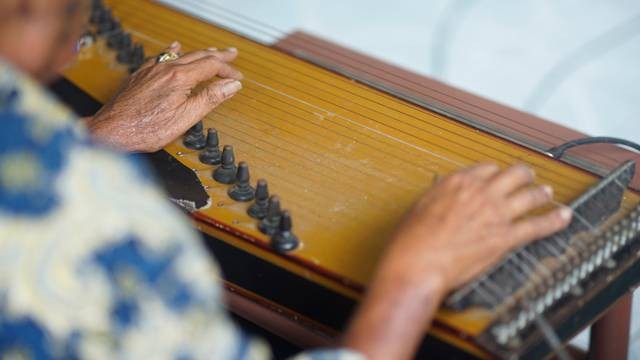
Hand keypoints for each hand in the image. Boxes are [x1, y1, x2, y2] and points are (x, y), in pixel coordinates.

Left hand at [87, 42, 242, 151]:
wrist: (112, 130)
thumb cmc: (146, 129)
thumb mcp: (186, 117)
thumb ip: (210, 98)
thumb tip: (231, 85)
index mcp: (179, 78)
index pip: (211, 67)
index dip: (227, 71)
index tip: (237, 77)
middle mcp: (165, 69)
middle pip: (198, 56)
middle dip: (218, 56)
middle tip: (231, 55)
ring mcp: (151, 70)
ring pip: (181, 55)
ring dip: (199, 53)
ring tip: (211, 52)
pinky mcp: (140, 74)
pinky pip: (161, 56)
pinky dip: (173, 52)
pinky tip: (174, 49)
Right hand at [343, 163, 571, 359]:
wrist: (418, 263)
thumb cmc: (412, 240)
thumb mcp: (420, 207)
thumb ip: (438, 197)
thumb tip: (442, 195)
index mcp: (458, 182)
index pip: (486, 168)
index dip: (496, 172)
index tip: (498, 177)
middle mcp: (480, 192)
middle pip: (514, 174)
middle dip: (525, 175)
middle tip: (529, 177)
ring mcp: (496, 213)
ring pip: (530, 195)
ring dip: (542, 193)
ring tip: (547, 193)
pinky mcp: (505, 237)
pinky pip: (538, 225)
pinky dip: (555, 220)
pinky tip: (564, 216)